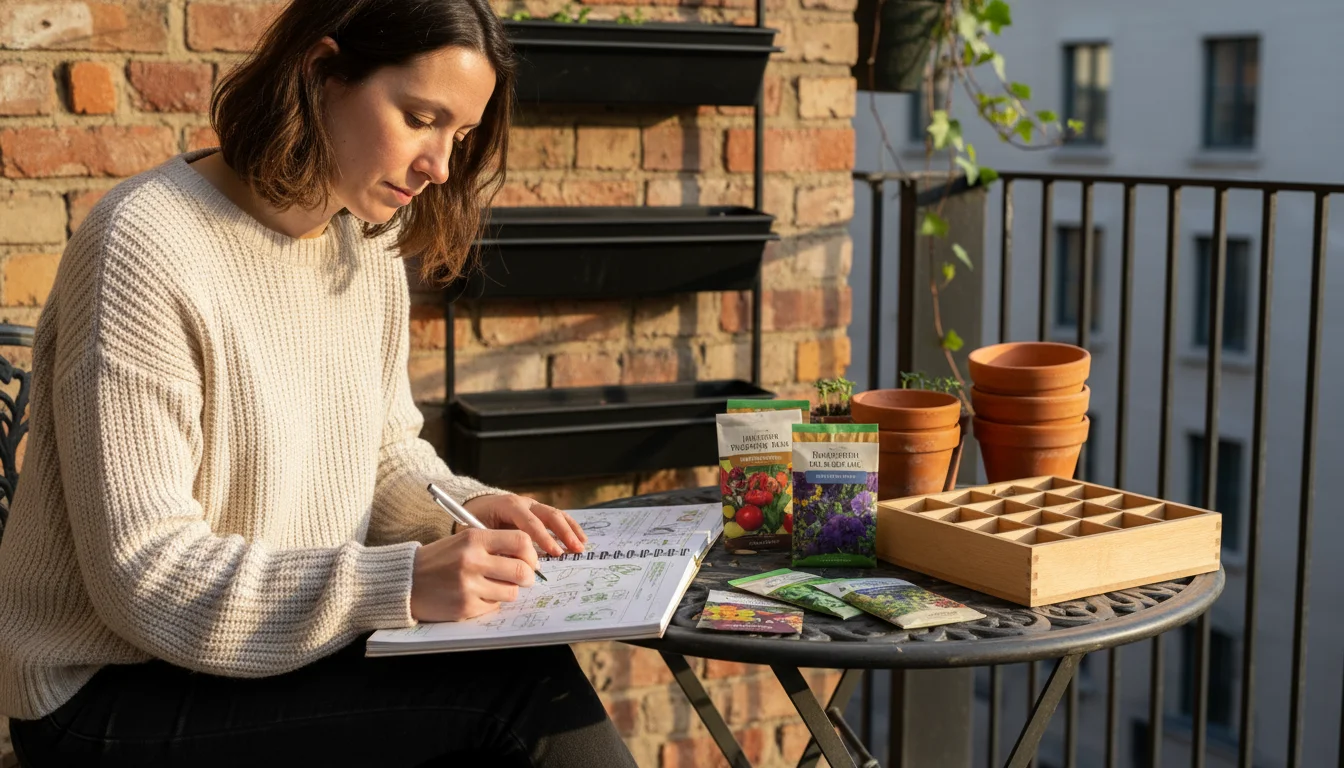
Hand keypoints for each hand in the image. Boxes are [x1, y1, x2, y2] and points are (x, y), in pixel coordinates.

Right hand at [409, 528, 537, 621]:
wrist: (406, 580)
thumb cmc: (439, 560)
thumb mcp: (463, 541)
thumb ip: (493, 545)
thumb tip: (528, 558)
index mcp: (474, 539)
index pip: (521, 541)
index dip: (531, 553)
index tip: (529, 560)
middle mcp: (472, 560)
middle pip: (522, 570)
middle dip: (528, 576)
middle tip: (524, 578)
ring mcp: (469, 586)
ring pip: (511, 592)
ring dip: (509, 590)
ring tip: (495, 586)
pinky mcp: (465, 607)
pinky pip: (494, 606)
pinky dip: (490, 602)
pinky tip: (476, 595)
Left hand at [464, 493, 586, 557]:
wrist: (474, 507)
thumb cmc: (474, 522)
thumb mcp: (478, 533)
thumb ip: (496, 545)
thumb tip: (516, 564)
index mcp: (508, 505)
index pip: (530, 521)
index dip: (543, 538)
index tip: (554, 553)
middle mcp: (524, 503)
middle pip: (548, 515)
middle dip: (562, 533)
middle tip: (572, 550)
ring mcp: (533, 506)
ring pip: (556, 515)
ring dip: (570, 531)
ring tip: (580, 547)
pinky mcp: (539, 512)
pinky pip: (558, 517)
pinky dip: (570, 528)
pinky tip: (580, 539)